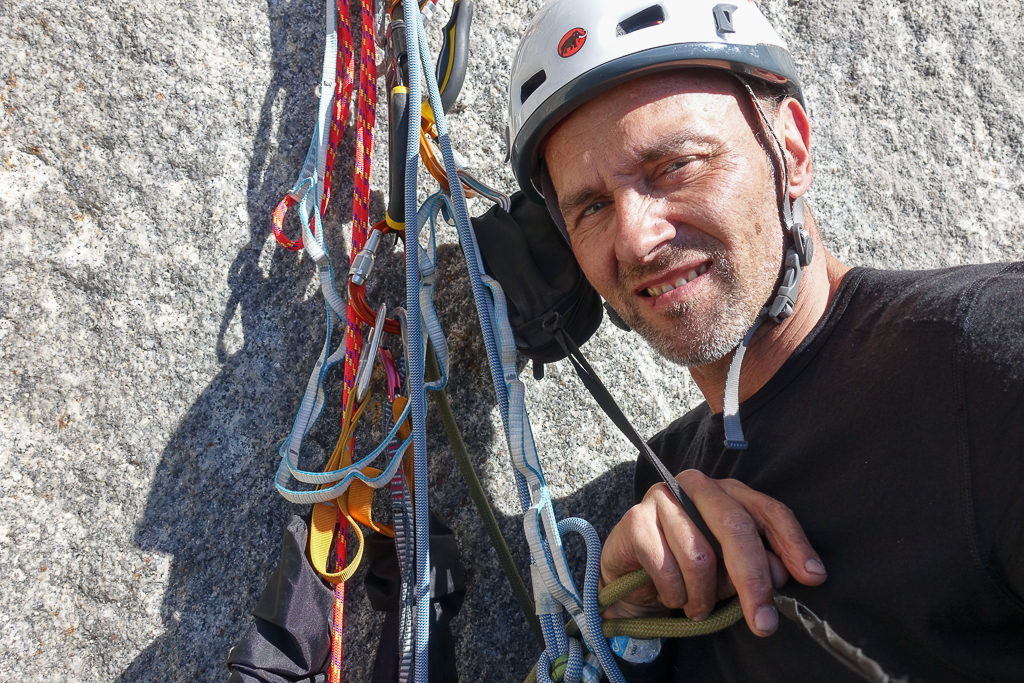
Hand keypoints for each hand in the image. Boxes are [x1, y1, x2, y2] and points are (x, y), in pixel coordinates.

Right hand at [600, 469, 826, 636]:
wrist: (631, 576)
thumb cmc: (688, 568)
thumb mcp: (730, 570)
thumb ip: (758, 566)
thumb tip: (782, 574)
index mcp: (728, 491)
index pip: (769, 510)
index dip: (792, 543)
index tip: (813, 577)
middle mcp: (696, 485)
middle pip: (736, 527)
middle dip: (753, 580)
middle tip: (764, 623)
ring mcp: (662, 497)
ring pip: (700, 556)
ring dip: (702, 597)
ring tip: (698, 608)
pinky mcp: (635, 518)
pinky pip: (665, 567)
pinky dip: (674, 594)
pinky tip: (672, 597)